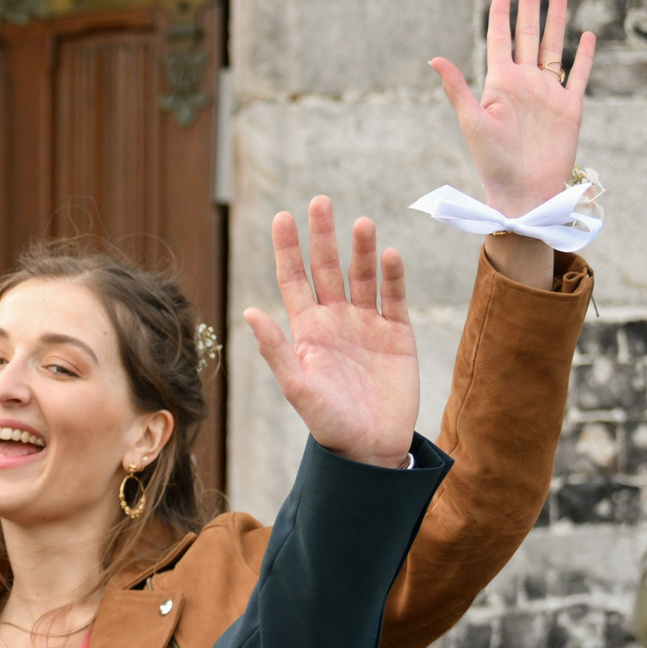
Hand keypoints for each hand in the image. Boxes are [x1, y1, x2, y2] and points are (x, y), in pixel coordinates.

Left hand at [242, 199, 416, 470]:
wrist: (369, 446)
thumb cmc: (327, 421)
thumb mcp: (297, 386)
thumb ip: (275, 350)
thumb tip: (248, 312)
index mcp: (306, 329)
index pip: (294, 279)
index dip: (287, 249)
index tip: (282, 216)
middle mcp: (335, 320)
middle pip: (328, 268)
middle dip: (323, 236)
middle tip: (320, 201)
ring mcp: (367, 324)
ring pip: (364, 277)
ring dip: (362, 250)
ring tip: (361, 224)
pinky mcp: (398, 334)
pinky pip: (395, 298)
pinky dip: (393, 277)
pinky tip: (390, 255)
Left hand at [431, 0, 588, 219]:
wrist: (523, 189)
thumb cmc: (492, 160)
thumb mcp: (472, 120)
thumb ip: (457, 87)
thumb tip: (434, 58)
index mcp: (499, 84)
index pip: (500, 42)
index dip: (501, 18)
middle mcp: (524, 84)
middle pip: (528, 37)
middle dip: (529, 10)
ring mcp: (548, 93)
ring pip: (553, 48)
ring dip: (556, 23)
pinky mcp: (569, 106)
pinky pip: (579, 75)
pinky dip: (584, 56)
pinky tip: (587, 36)